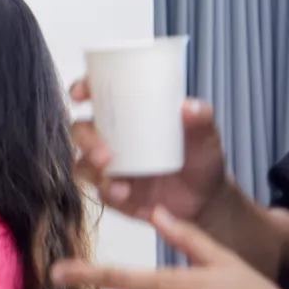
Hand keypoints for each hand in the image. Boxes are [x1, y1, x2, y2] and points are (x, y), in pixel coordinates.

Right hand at [69, 80, 228, 224]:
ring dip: (94, 172)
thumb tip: (189, 107)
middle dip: (86, 140)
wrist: (208, 197)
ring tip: (118, 185)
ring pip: (83, 165)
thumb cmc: (201, 157)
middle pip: (80, 131)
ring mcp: (111, 167)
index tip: (81, 94)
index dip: (81, 90)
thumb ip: (200, 117)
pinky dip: (113, 195)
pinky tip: (130, 196)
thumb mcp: (205, 134)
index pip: (97, 97)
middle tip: (105, 154)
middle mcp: (112, 139)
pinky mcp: (114, 193)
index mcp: (128, 116)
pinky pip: (102, 194)